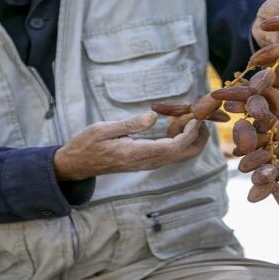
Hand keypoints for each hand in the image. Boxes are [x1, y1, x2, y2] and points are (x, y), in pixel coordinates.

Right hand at [53, 112, 209, 180]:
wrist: (78, 164)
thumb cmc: (88, 145)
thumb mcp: (104, 129)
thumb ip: (130, 124)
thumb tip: (153, 116)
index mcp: (140, 154)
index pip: (177, 146)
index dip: (191, 131)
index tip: (195, 115)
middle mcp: (150, 161)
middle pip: (187, 153)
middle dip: (199, 136)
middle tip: (198, 115)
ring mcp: (150, 162)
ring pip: (182, 153)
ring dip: (191, 135)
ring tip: (185, 115)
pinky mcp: (149, 160)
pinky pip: (172, 151)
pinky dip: (181, 138)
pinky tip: (173, 124)